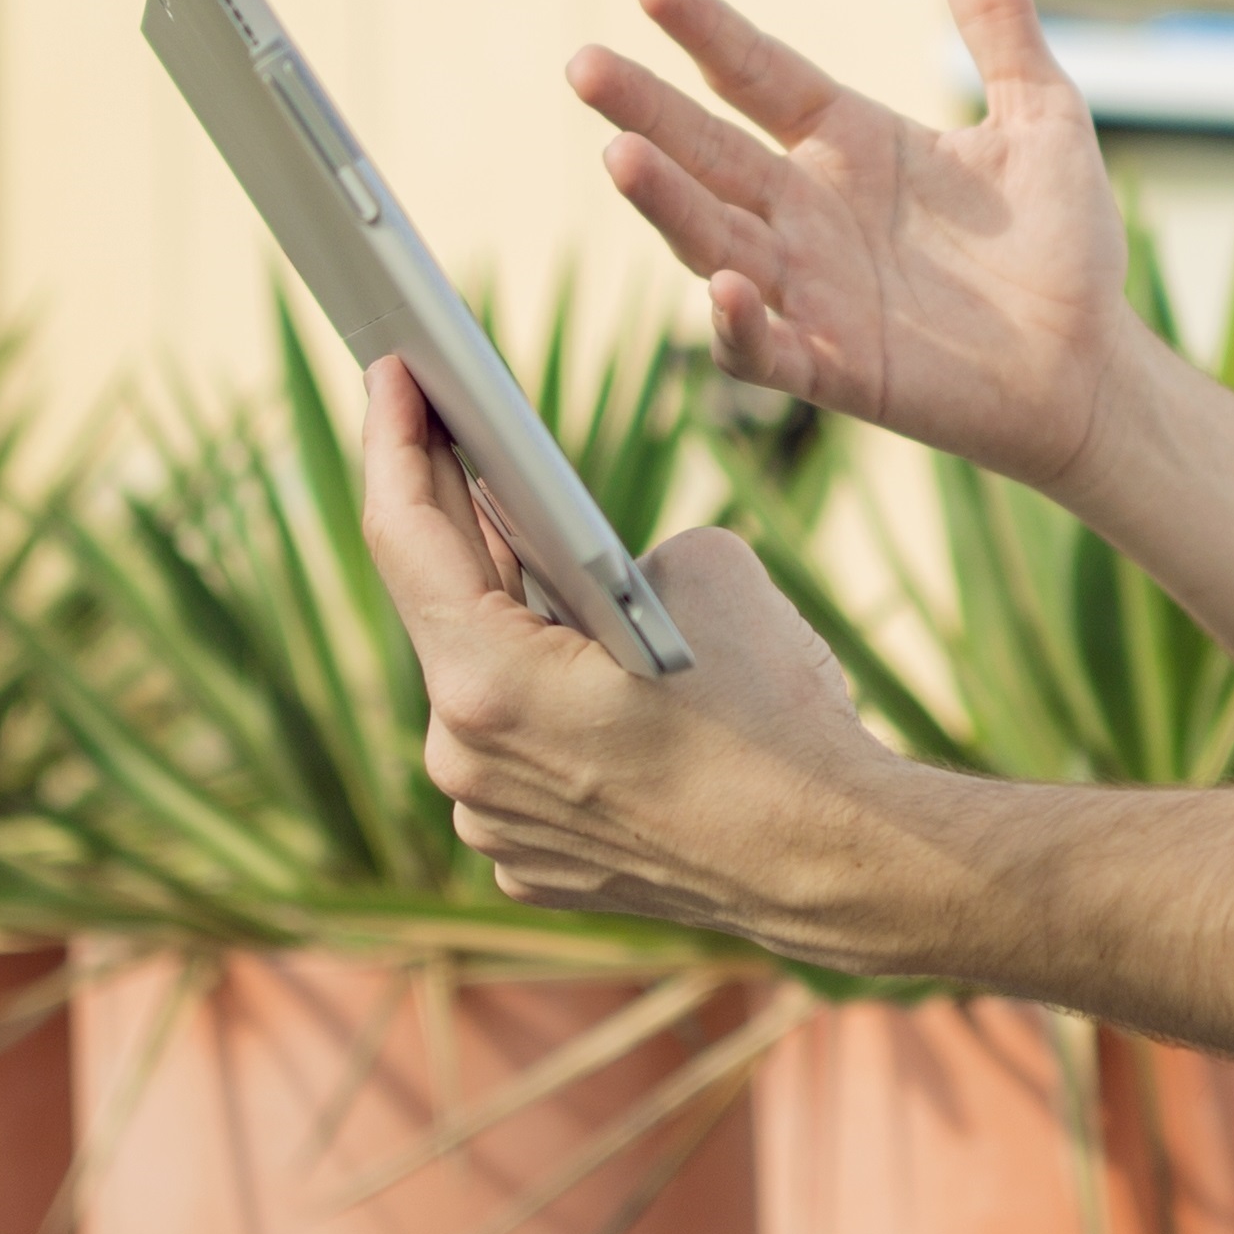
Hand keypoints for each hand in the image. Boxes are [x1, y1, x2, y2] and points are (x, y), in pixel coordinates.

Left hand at [352, 358, 963, 969]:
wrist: (840, 862)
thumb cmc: (779, 715)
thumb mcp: (703, 568)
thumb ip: (613, 550)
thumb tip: (588, 570)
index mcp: (486, 682)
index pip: (404, 535)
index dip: (395, 438)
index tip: (394, 371)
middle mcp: (463, 761)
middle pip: (439, 611)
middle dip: (455, 514)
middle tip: (448, 428)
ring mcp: (491, 823)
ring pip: (481, 690)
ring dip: (504, 620)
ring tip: (516, 537)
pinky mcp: (531, 862)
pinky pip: (519, 757)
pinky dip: (544, 706)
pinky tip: (576, 665)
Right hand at [573, 0, 1131, 489]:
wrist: (1092, 363)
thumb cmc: (1061, 242)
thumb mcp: (1039, 112)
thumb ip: (998, 21)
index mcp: (847, 142)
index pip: (757, 74)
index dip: (706, 30)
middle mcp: (810, 211)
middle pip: (709, 151)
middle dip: (646, 110)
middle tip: (584, 65)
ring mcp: (814, 291)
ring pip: (716, 241)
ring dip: (667, 203)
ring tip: (619, 156)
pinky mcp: (838, 368)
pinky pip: (769, 350)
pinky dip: (740, 326)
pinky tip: (725, 288)